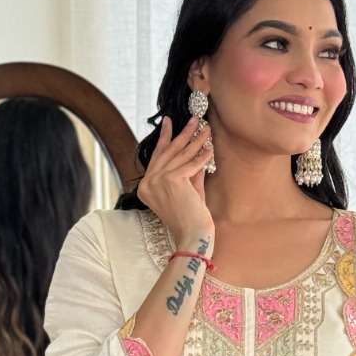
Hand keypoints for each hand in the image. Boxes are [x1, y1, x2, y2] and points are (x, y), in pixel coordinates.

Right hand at [136, 114, 215, 249]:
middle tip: (194, 118)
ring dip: (195, 140)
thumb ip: (186, 170)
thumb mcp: (185, 189)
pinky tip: (209, 147)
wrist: (193, 236)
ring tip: (205, 128)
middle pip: (168, 152)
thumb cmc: (190, 218)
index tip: (169, 121)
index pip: (157, 157)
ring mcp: (157, 181)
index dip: (165, 137)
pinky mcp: (171, 181)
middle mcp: (148, 183)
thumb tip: (193, 147)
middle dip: (184, 133)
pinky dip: (201, 156)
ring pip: (180, 155)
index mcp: (145, 187)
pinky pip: (190, 164)